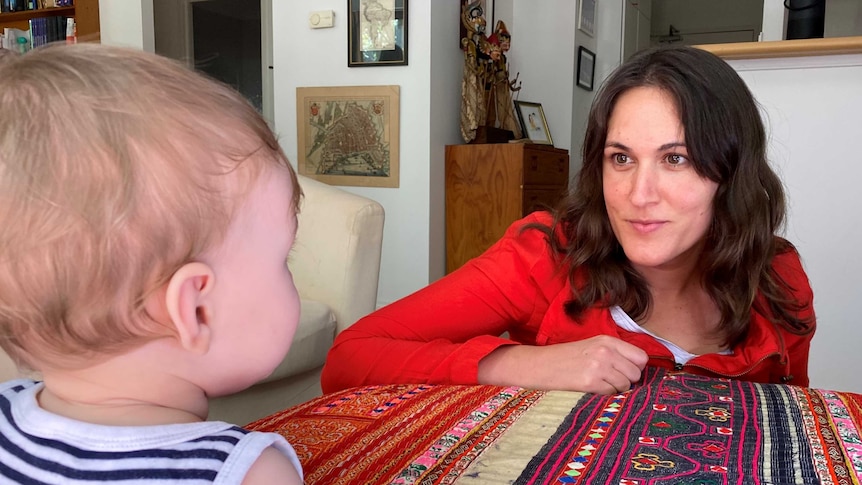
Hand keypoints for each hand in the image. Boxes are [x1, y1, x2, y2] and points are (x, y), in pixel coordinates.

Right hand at [477, 335, 647, 393]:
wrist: (541, 364)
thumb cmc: (567, 357)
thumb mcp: (593, 346)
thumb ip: (616, 353)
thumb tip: (638, 369)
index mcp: (607, 340)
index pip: (641, 357)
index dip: (636, 367)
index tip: (626, 371)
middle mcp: (606, 351)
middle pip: (636, 373)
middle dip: (628, 380)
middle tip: (611, 379)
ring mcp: (598, 366)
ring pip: (626, 385)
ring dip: (616, 388)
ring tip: (600, 382)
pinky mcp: (591, 382)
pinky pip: (612, 393)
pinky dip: (605, 393)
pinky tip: (593, 387)